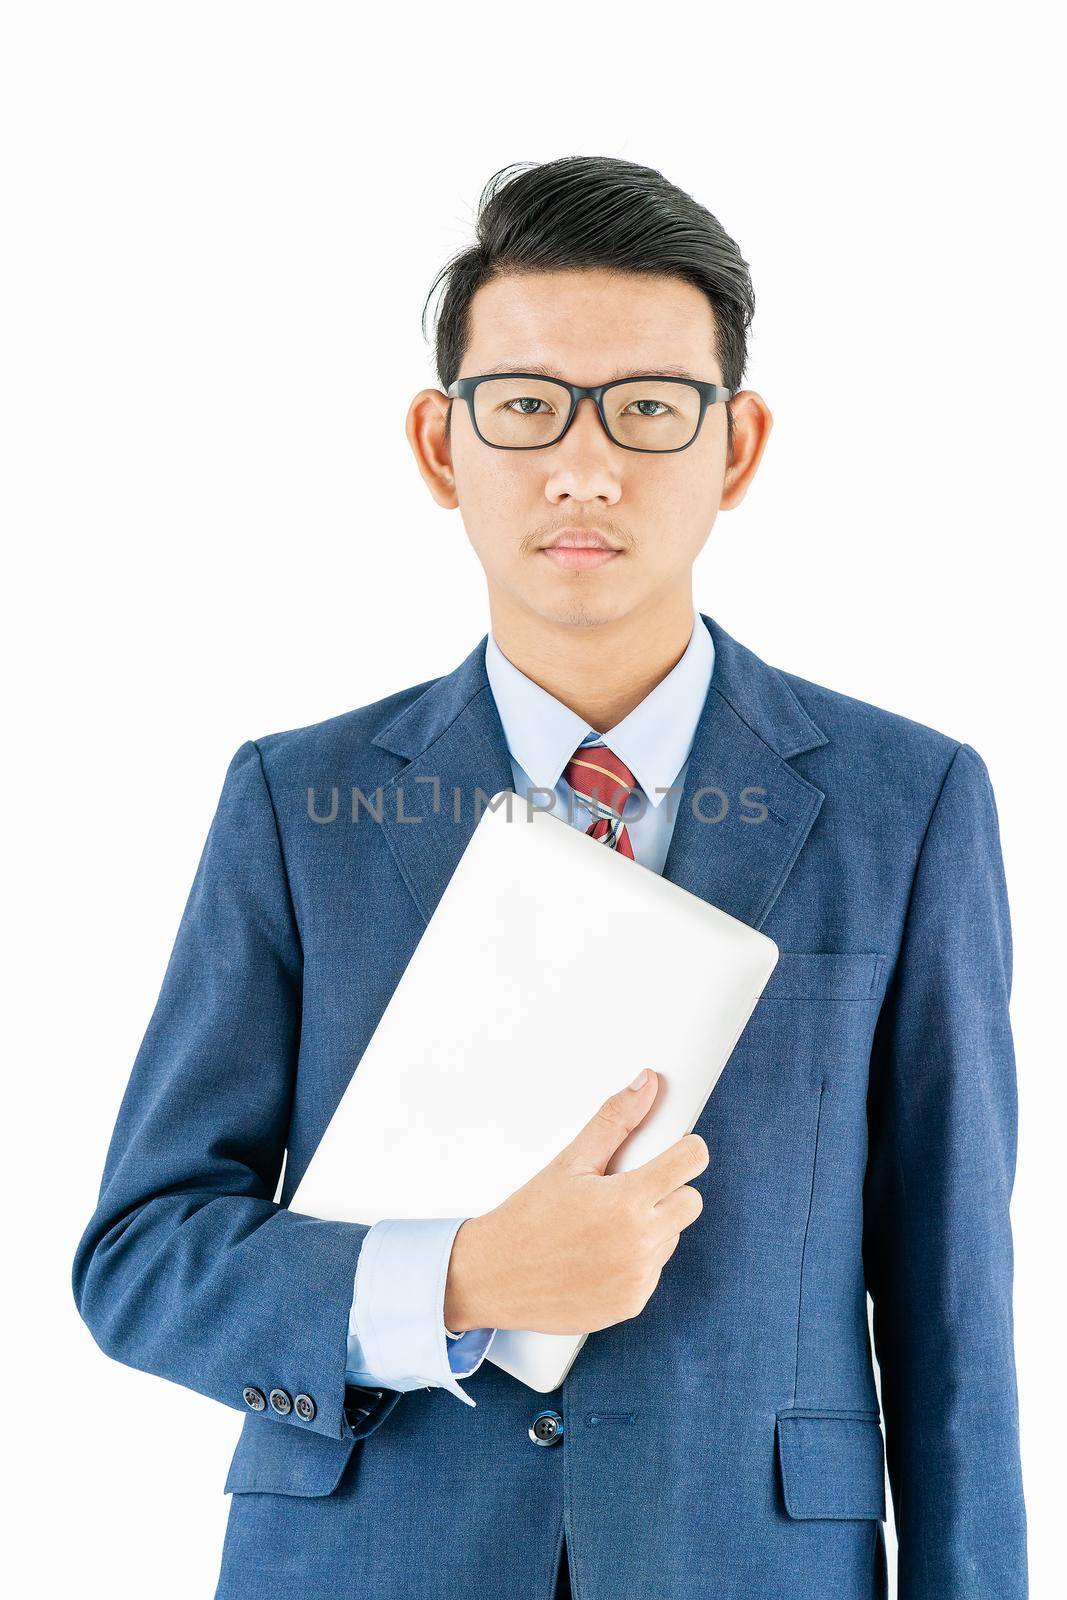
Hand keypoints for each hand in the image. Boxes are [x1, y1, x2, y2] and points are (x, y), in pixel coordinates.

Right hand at [443, 1069, 708, 1333]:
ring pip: (671, 1237)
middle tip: (630, 1189)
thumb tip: (648, 1084)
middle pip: (691, 1202)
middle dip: (669, 1190)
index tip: (676, 1149)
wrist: (492, 1277)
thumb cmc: (527, 1216)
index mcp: (626, 1200)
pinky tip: (599, 1255)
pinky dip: (635, 1262)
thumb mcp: (570, 1162)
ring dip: (651, 1227)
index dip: (686, 1150)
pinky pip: (652, 1272)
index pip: (691, 1162)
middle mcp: (639, 1242)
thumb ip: (615, 1120)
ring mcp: (637, 1278)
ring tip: (604, 1225)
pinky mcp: (631, 1304)